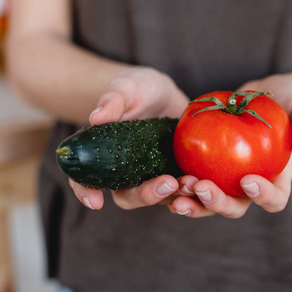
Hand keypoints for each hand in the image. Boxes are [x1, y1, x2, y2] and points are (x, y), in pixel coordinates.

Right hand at [69, 67, 188, 209]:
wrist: (163, 94)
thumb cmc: (136, 89)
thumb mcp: (125, 89)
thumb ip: (113, 101)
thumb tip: (96, 117)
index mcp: (104, 158)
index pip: (86, 181)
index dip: (86, 193)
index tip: (97, 202)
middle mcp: (126, 174)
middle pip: (129, 197)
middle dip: (148, 194)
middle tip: (168, 182)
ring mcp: (152, 176)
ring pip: (159, 197)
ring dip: (175, 195)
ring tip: (192, 182)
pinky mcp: (174, 173)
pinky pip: (181, 189)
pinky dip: (192, 190)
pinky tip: (205, 182)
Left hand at [167, 75, 291, 217]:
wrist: (261, 96)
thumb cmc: (290, 102)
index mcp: (276, 180)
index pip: (274, 199)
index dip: (263, 197)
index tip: (248, 180)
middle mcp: (249, 187)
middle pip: (235, 208)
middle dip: (218, 203)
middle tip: (201, 187)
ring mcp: (226, 180)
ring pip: (208, 202)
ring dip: (193, 200)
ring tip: (177, 188)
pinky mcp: (207, 169)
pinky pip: (192, 182)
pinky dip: (179, 184)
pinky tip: (165, 176)